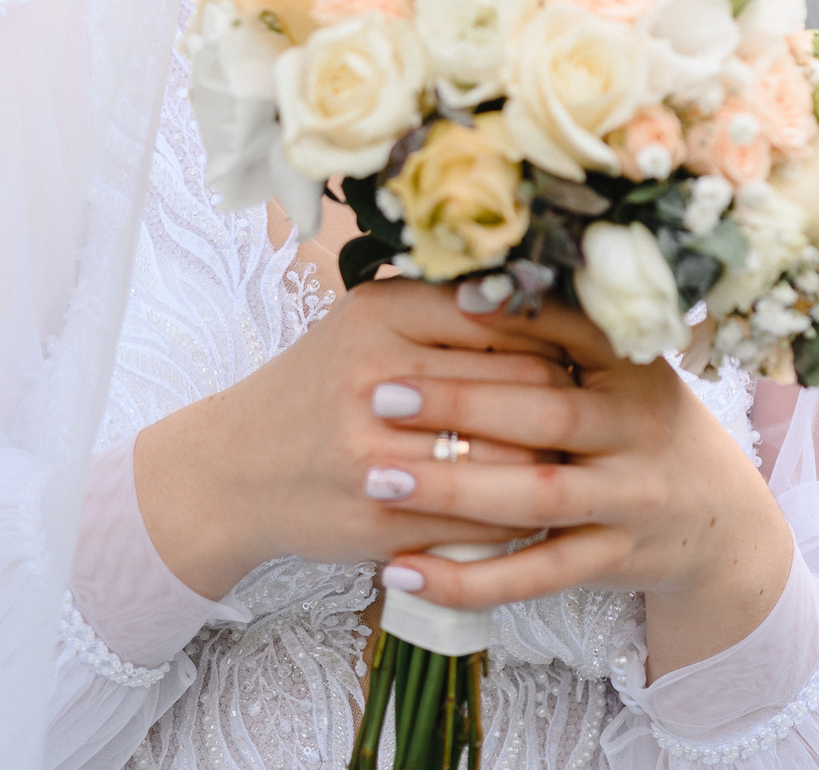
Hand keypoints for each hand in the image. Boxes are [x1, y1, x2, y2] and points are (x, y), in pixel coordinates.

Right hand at [132, 279, 565, 598]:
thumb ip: (443, 305)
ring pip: (513, 459)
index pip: (507, 319)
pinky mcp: (381, 520)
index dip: (556, 338)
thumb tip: (544, 297)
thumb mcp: (365, 323)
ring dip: (552, 463)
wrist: (234, 471)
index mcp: (378, 316)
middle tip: (584, 410)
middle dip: (566, 402)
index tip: (576, 353)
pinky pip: (486, 521)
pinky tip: (529, 505)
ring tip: (569, 457)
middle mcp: (375, 381)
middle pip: (523, 387)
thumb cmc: (319, 387)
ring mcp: (376, 456)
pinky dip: (519, 515)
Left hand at [362, 300, 794, 677]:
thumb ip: (556, 336)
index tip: (448, 300)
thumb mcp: (620, 372)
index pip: (574, 331)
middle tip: (381, 395)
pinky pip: (535, 574)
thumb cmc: (635, 425)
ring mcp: (629, 499)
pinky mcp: (612, 559)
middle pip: (548, 415)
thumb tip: (460, 283)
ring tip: (379, 479)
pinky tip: (404, 571)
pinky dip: (468, 577)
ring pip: (539, 497)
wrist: (715, 518)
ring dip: (455, 489)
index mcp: (632, 367)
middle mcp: (637, 429)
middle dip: (461, 405)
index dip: (515, 317)